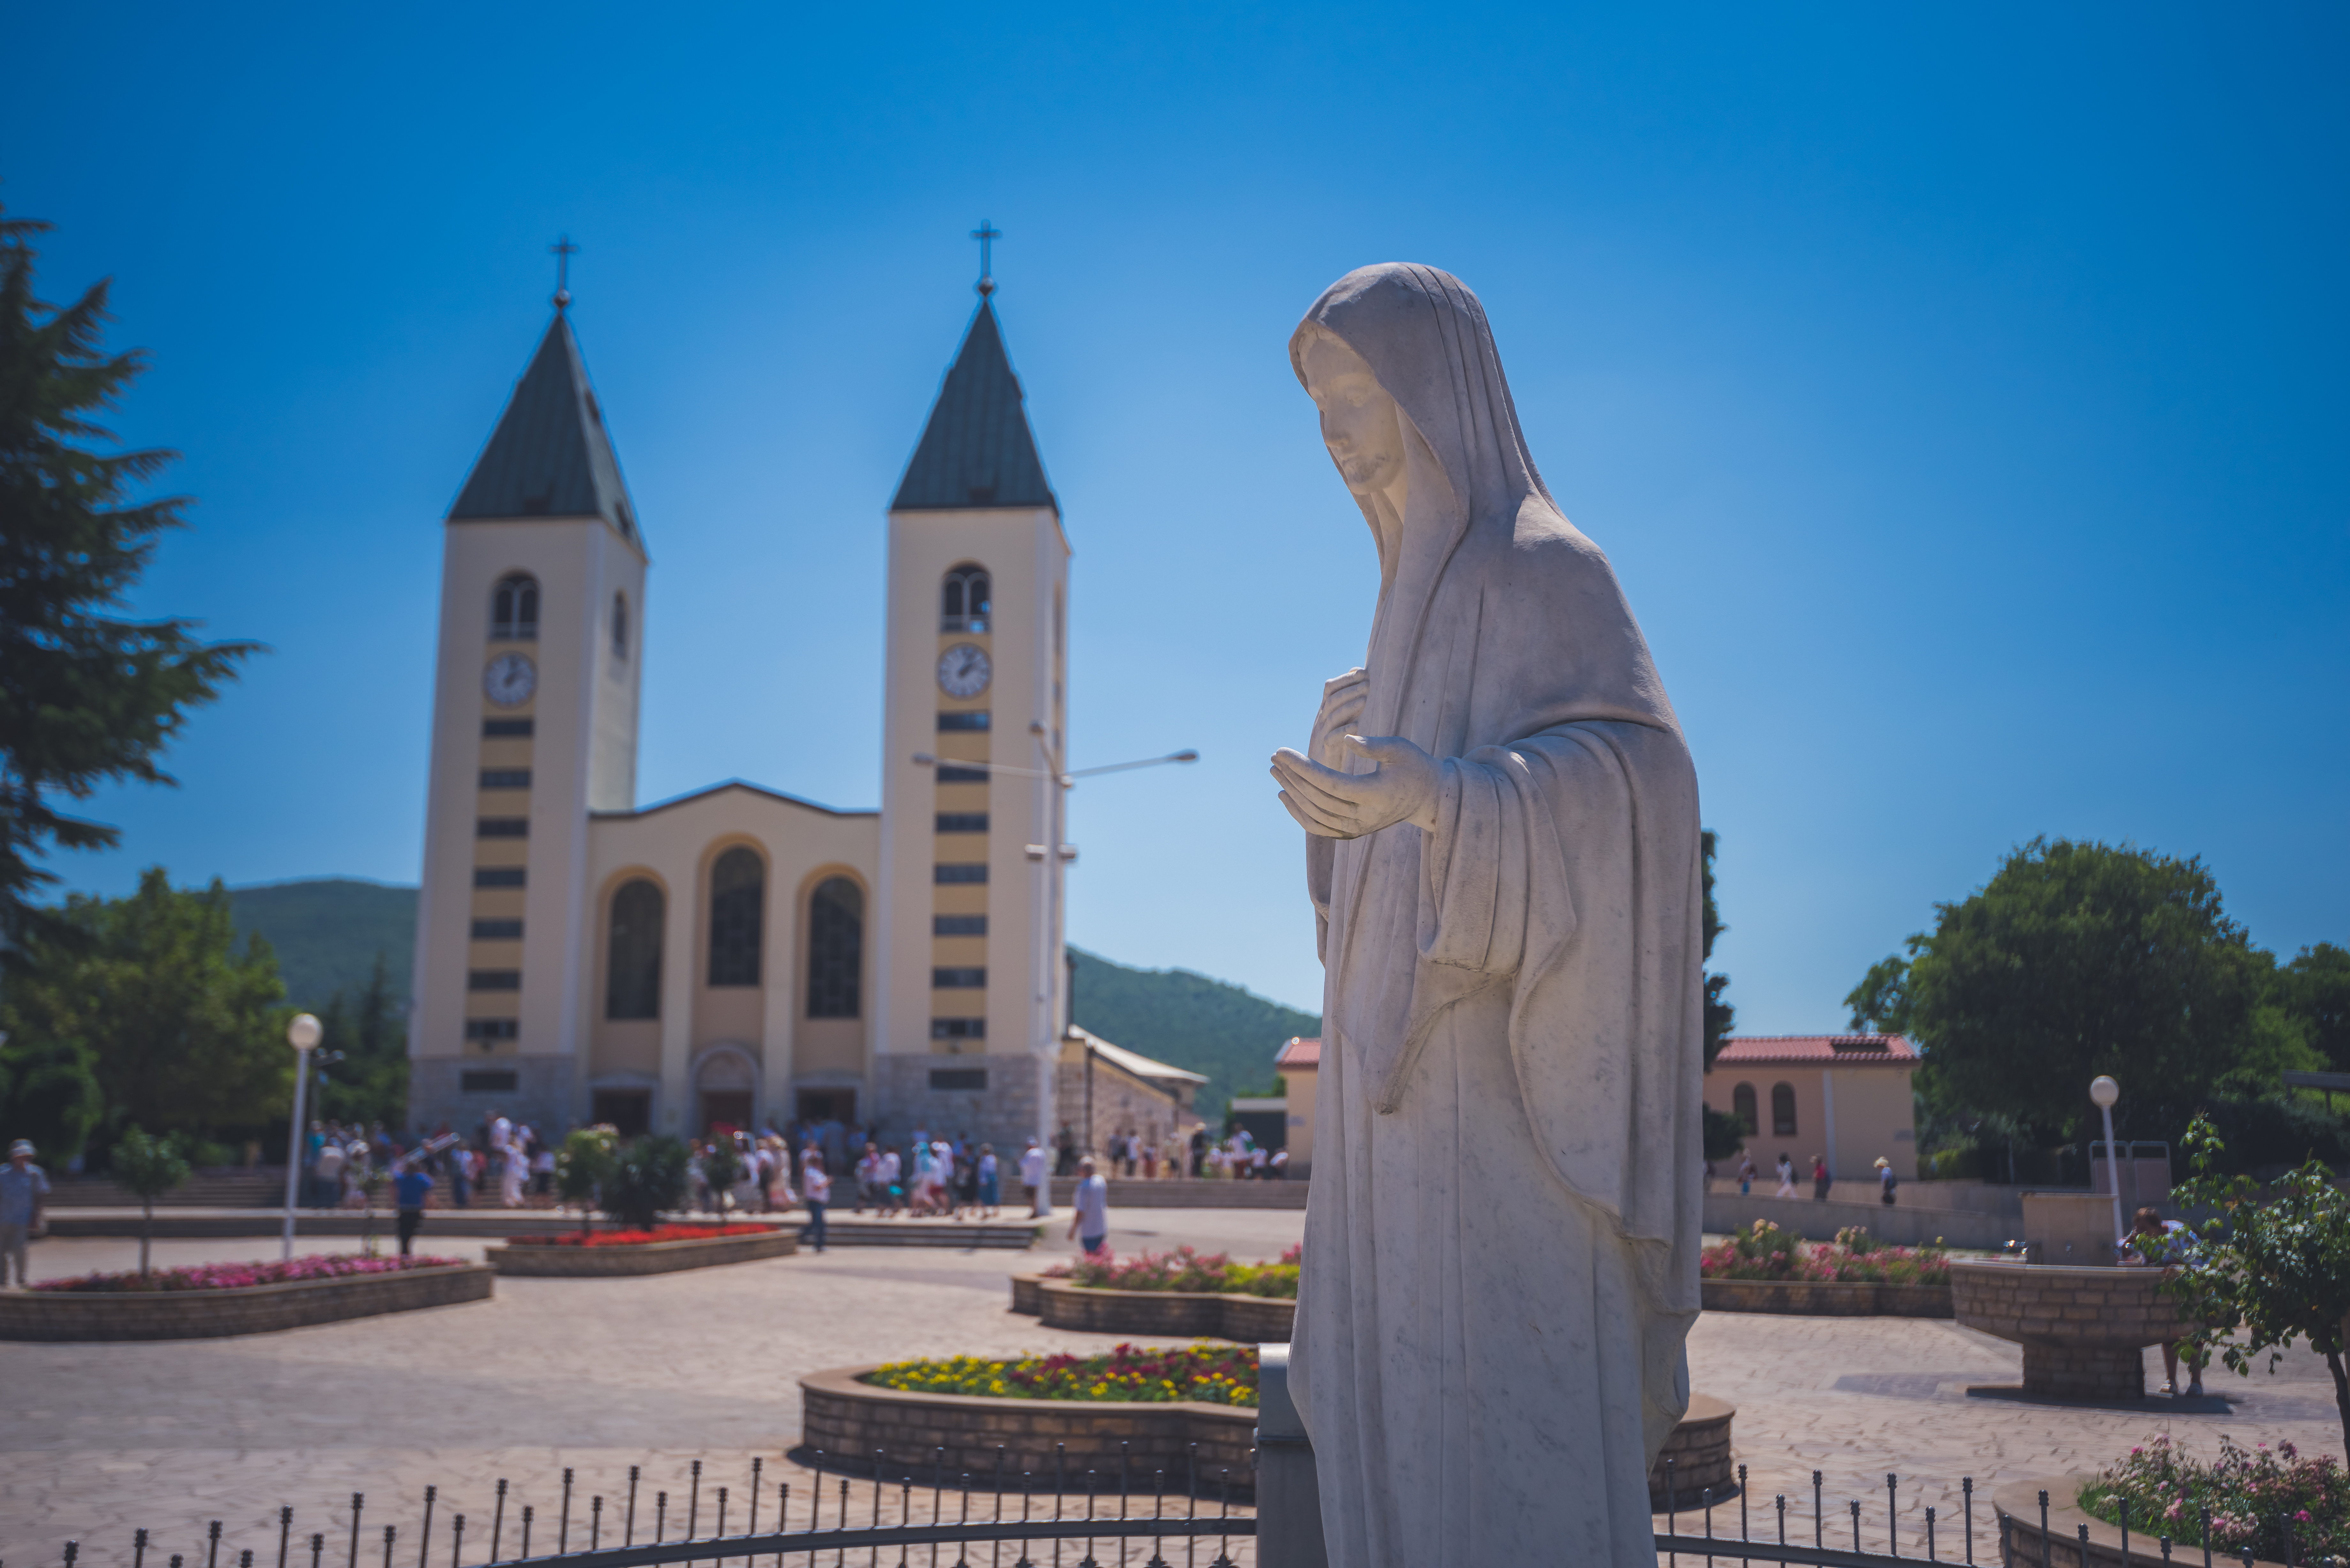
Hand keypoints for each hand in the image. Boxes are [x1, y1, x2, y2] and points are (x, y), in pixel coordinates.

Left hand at [1270, 734, 1443, 838]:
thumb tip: (1345, 738)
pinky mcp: (1354, 832)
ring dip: (1292, 793)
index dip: (1303, 768)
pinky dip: (1299, 814)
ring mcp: (1359, 828)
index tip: (1283, 750)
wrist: (1428, 798)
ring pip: (1315, 816)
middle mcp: (1365, 817)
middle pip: (1319, 799)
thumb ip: (1373, 745)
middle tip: (1275, 755)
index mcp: (1376, 794)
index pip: (1331, 783)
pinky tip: (1284, 795)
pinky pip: (1319, 828)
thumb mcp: (1400, 749)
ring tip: (1275, 770)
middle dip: (1293, 776)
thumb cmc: (1413, 766)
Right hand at [1308, 668, 1367, 767]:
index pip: (1330, 688)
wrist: (1318, 777)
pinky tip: (1356, 726)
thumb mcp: (1343, 718)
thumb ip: (1350, 697)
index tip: (1364, 672)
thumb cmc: (1336, 744)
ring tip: (1365, 700)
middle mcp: (1321, 720)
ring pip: (1332, 716)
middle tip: (1368, 684)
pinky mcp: (1324, 752)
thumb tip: (1358, 670)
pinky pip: (1331, 739)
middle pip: (1332, 699)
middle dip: (1350, 689)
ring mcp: (1320, 735)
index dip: (1345, 678)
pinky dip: (1343, 731)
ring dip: (1348, 707)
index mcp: (1325, 711)